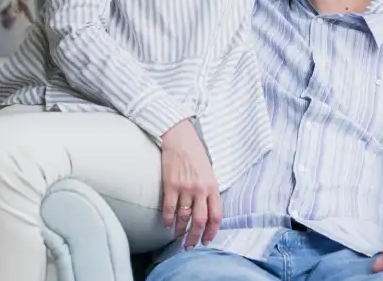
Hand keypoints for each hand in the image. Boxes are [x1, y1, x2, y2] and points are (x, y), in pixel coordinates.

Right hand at [160, 120, 222, 248]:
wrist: (179, 138)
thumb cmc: (195, 153)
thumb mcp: (209, 171)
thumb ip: (209, 190)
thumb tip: (207, 209)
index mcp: (212, 186)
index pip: (216, 215)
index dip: (212, 231)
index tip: (207, 240)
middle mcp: (200, 189)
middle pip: (200, 221)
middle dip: (195, 237)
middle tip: (191, 245)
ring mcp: (185, 188)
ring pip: (183, 217)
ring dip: (180, 230)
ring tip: (178, 236)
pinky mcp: (170, 185)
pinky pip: (169, 208)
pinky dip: (167, 219)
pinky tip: (167, 224)